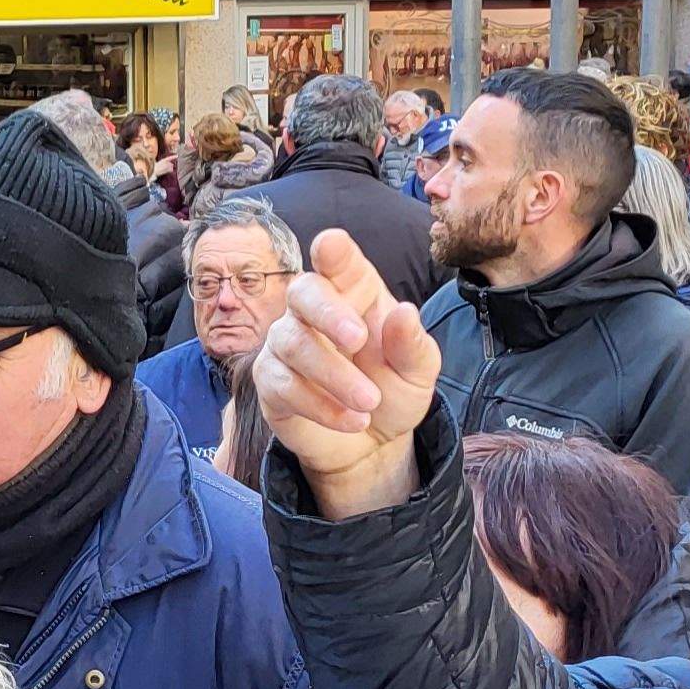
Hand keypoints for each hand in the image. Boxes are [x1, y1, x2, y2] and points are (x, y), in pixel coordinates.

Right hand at [253, 228, 436, 516]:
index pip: (337, 260)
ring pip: (293, 344)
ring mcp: (286, 344)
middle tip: (358, 340)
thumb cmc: (393, 390)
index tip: (331, 245)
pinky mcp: (271, 382)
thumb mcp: (418, 372)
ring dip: (334, 375)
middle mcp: (313, 311)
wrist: (373, 443)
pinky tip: (353, 420)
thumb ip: (413, 345)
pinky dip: (320, 405)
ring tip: (369, 402)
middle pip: (303, 292)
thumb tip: (405, 312)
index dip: (333, 251)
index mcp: (354, 292)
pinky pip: (283, 385)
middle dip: (328, 313)